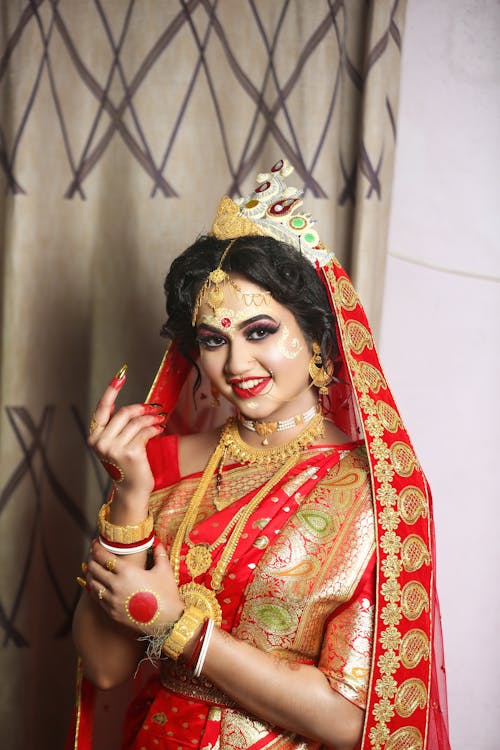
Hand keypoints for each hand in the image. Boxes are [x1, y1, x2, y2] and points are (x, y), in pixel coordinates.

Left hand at [86, 541, 183, 633]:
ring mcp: (112, 600)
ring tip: (91, 568)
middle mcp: (116, 585)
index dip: (97, 549)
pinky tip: (96, 585)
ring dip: (90, 574)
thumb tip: (157, 543)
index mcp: (127, 572)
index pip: (104, 557)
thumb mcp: (165, 570)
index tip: (95, 543)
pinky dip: (94, 589)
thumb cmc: (166, 594)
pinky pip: (97, 598)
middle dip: (91, 559)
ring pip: (92, 584)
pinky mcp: (111, 613)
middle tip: (92, 554)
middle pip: (94, 569)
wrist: (167, 621)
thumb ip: (159, 554)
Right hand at [88, 366, 165, 498]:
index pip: (102, 408)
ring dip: (150, 418)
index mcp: (94, 436)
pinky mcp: (130, 453)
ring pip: (136, 422)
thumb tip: (122, 404)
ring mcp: (114, 448)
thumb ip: (116, 425)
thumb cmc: (126, 464)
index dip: (111, 390)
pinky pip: (145, 432)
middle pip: (123, 413)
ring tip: (159, 419)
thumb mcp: (115, 443)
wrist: (132, 489)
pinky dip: (154, 428)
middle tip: (153, 408)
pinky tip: (159, 429)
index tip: (120, 375)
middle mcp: (101, 442)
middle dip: (140, 408)